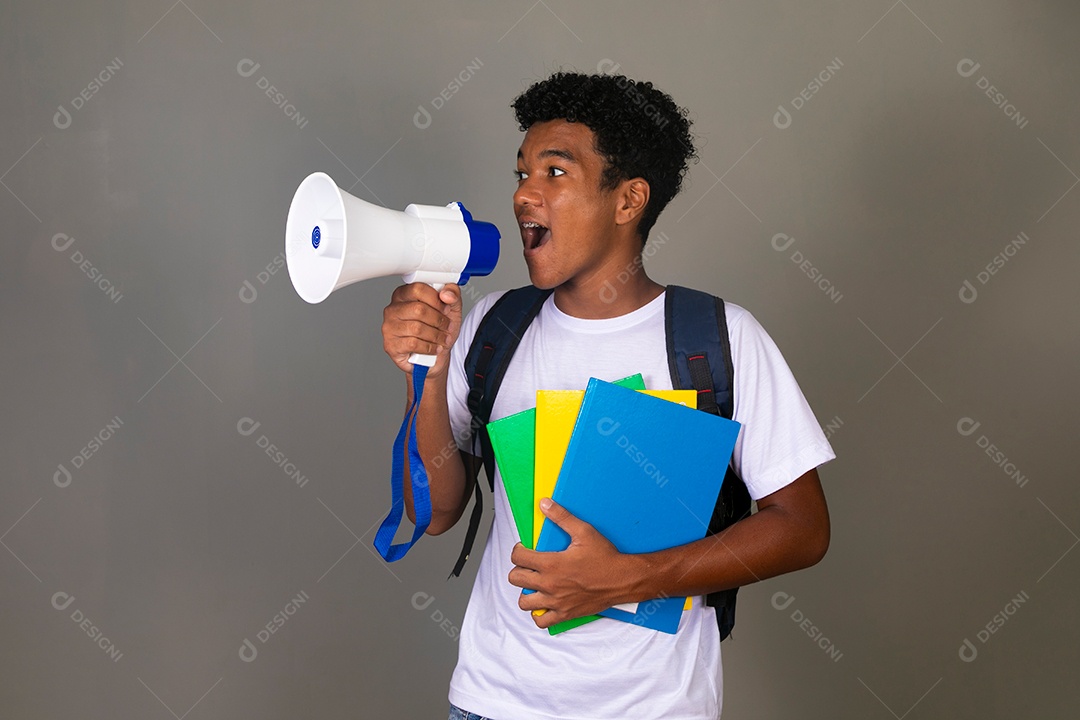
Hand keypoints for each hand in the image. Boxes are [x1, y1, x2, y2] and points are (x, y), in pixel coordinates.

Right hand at [382, 283, 461, 378]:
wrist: (436, 356)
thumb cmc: (438, 329)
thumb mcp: (451, 308)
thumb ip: (453, 294)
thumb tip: (447, 294)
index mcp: (404, 294)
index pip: (417, 289)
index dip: (436, 299)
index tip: (446, 308)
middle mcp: (393, 309)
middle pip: (418, 309)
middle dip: (438, 320)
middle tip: (447, 326)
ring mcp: (389, 327)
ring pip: (417, 328)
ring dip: (436, 335)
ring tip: (443, 338)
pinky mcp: (391, 345)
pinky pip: (413, 344)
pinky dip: (429, 347)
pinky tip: (434, 347)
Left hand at [508, 498, 633, 627]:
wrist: (622, 579)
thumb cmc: (605, 557)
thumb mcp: (584, 531)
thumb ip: (561, 517)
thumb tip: (545, 504)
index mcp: (551, 564)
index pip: (518, 557)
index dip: (517, 550)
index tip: (524, 549)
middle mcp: (550, 584)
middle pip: (516, 579)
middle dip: (519, 569)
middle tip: (529, 565)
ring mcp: (556, 601)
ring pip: (524, 602)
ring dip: (526, 592)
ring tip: (534, 584)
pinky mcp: (565, 614)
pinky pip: (541, 620)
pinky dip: (538, 613)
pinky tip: (544, 603)